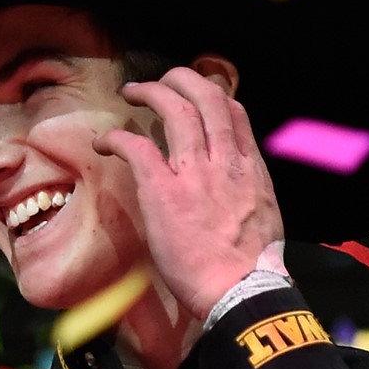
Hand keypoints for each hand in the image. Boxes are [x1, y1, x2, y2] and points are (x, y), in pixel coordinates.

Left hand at [92, 67, 284, 320]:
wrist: (240, 289)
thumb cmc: (250, 268)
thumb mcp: (265, 218)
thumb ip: (248, 196)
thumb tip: (236, 197)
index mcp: (250, 169)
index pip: (235, 114)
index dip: (214, 97)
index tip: (198, 96)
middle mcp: (226, 162)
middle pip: (208, 99)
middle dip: (183, 79)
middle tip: (164, 79)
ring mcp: (195, 173)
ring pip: (176, 110)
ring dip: (151, 92)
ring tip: (133, 90)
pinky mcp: (164, 190)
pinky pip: (137, 147)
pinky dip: (116, 138)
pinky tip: (103, 142)